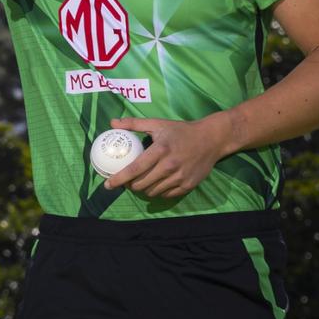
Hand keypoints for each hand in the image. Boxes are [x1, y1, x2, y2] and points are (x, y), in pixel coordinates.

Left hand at [102, 113, 237, 196]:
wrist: (211, 139)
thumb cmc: (181, 131)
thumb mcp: (158, 124)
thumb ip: (134, 124)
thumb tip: (112, 123)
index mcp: (160, 150)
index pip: (135, 169)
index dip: (119, 178)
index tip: (107, 184)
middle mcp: (170, 166)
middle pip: (141, 184)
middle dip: (130, 185)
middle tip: (127, 181)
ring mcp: (180, 177)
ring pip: (152, 192)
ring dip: (143, 189)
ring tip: (141, 182)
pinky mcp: (188, 185)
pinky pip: (166, 194)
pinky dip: (158, 191)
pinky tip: (156, 184)